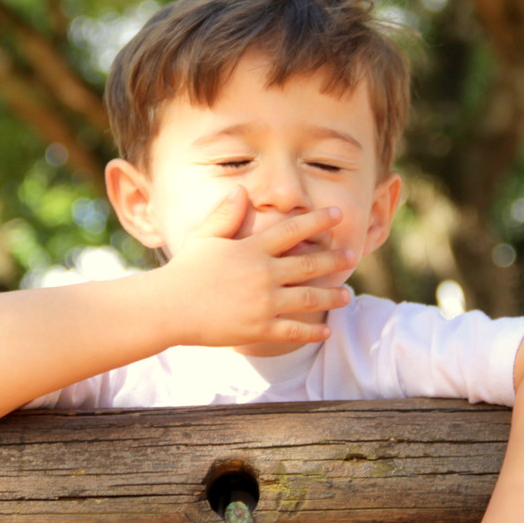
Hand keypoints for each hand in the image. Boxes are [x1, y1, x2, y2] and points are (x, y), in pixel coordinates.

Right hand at [158, 186, 356, 347]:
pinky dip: (311, 331)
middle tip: (353, 255)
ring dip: (331, 297)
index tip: (338, 215)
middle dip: (334, 259)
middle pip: (309, 265)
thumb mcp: (205, 237)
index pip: (293, 231)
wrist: (169, 307)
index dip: (317, 221)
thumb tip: (241, 191)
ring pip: (308, 299)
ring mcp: (264, 303)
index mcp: (252, 249)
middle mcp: (264, 274)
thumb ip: (225, 214)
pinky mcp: (259, 328)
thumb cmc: (185, 270)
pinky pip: (293, 330)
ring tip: (347, 296)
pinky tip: (325, 330)